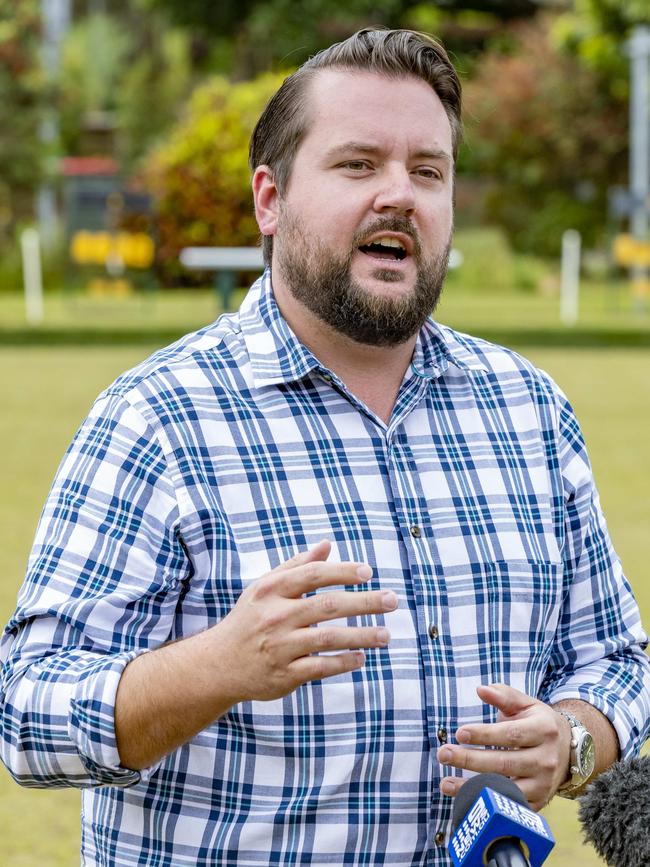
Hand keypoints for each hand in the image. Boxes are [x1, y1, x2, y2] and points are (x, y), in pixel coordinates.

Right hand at [213, 540, 397, 703]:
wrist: (218, 664)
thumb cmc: (249, 619)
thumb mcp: (265, 588)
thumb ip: (297, 566)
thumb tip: (327, 545)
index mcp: (271, 590)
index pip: (314, 574)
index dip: (343, 571)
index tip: (368, 572)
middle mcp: (276, 616)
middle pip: (328, 605)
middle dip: (364, 602)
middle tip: (392, 600)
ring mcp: (280, 646)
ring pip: (329, 638)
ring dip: (362, 635)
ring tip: (386, 635)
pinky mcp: (284, 674)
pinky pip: (321, 666)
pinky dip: (344, 661)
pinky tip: (362, 657)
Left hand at [437, 684, 571, 810]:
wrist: (568, 750)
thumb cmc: (538, 722)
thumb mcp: (525, 704)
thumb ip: (503, 695)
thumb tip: (481, 689)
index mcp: (544, 730)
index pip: (511, 734)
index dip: (484, 735)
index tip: (459, 733)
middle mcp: (546, 759)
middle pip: (505, 763)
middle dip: (470, 760)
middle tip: (443, 754)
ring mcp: (543, 784)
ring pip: (506, 789)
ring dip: (473, 787)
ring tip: (445, 782)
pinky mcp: (538, 802)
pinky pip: (509, 806)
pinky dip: (486, 803)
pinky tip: (464, 798)